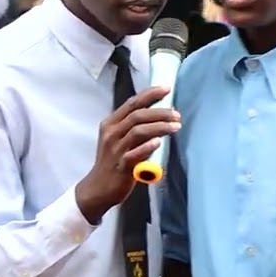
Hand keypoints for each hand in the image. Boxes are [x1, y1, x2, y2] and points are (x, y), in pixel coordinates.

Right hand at [74, 86, 178, 222]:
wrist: (98, 188)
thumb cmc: (112, 162)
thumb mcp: (118, 140)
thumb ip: (134, 128)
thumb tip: (160, 116)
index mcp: (110, 124)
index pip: (131, 103)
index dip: (149, 94)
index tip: (166, 89)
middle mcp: (111, 134)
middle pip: (137, 115)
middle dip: (159, 112)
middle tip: (177, 114)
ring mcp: (115, 150)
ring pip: (137, 131)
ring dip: (159, 126)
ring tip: (176, 126)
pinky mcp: (121, 166)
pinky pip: (134, 154)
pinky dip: (147, 146)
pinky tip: (158, 142)